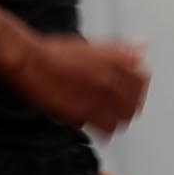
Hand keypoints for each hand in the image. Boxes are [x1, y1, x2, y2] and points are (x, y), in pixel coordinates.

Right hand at [15, 35, 149, 133]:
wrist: (30, 62)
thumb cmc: (54, 53)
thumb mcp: (92, 45)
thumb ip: (120, 49)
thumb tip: (142, 45)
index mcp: (116, 58)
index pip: (143, 79)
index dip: (136, 87)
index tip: (129, 91)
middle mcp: (112, 77)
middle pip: (136, 101)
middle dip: (129, 105)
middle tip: (117, 107)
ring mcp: (100, 95)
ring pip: (124, 117)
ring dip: (117, 118)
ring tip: (106, 117)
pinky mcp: (86, 111)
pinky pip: (107, 128)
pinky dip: (104, 129)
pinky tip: (95, 125)